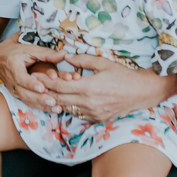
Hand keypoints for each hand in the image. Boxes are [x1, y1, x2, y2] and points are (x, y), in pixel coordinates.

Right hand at [0, 33, 67, 110]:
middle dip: (39, 98)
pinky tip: (52, 109)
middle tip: (53, 101)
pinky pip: (28, 102)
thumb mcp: (30, 49)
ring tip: (56, 107)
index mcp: (13, 66)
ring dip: (41, 105)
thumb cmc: (16, 51)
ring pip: (26, 100)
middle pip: (24, 92)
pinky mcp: (17, 94)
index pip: (20, 77)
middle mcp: (11, 80)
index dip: (31, 84)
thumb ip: (46, 54)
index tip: (42, 88)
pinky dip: (40, 107)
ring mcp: (13, 89)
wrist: (0, 57)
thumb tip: (64, 54)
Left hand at [40, 52, 171, 121]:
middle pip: (59, 99)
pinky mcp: (97, 119)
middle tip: (35, 84)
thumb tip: (66, 57)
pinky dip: (69, 107)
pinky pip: (77, 114)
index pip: (59, 86)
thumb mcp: (102, 62)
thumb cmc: (122, 75)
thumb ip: (82, 60)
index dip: (45, 81)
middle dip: (46, 91)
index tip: (36, 76)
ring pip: (66, 108)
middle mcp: (89, 103)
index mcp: (88, 87)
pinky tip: (65, 99)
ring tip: (46, 91)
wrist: (141, 92)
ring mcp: (93, 113)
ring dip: (56, 100)